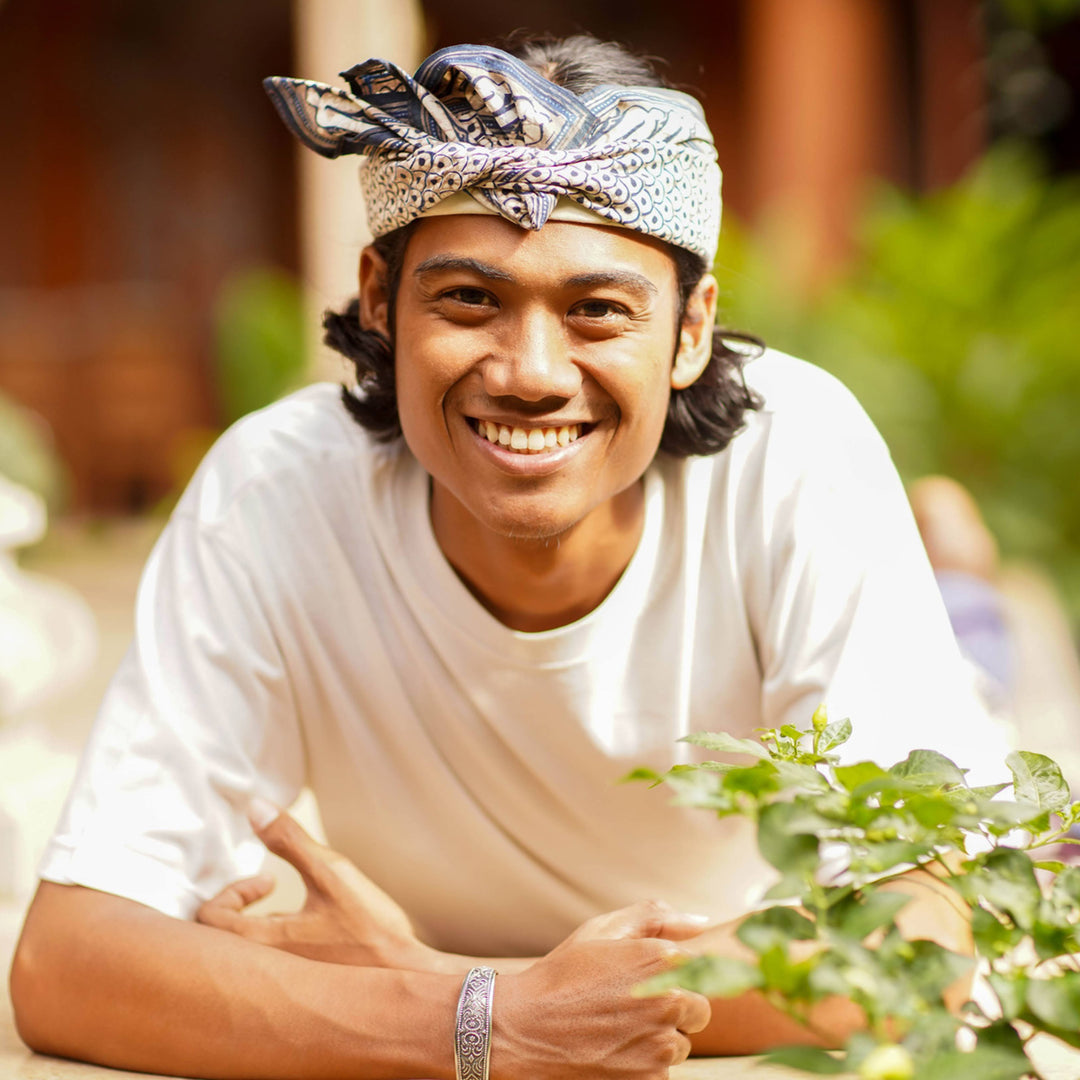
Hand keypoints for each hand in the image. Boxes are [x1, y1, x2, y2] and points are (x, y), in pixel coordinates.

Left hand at [196, 801, 434, 970]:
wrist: (408, 981)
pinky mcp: (299, 997)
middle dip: (239, 909)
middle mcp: (261, 974)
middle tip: (268, 891)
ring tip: (290, 910)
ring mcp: (280, 990)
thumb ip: (290, 840)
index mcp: (260, 946)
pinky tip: (314, 936)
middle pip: (217, 944)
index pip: (208, 920)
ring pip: (245, 959)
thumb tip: (254, 806)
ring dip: (258, 927)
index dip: (231, 891)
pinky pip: (268, 974)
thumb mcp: (332, 874)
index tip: (268, 881)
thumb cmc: (371, 931)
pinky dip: (276, 948)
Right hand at [493, 900, 711, 1078]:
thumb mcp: (602, 931)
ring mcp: (661, 1046)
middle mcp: (669, 1002)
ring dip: (657, 1039)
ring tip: (614, 1029)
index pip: (699, 971)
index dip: (669, 976)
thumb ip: (655, 918)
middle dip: (672, 1010)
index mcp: (662, 960)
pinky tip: (611, 1051)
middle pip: (697, 1011)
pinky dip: (642, 1066)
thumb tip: (701, 922)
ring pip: (679, 1044)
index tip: (641, 981)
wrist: (523, 1028)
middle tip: (629, 1007)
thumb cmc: (563, 975)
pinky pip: (662, 1073)